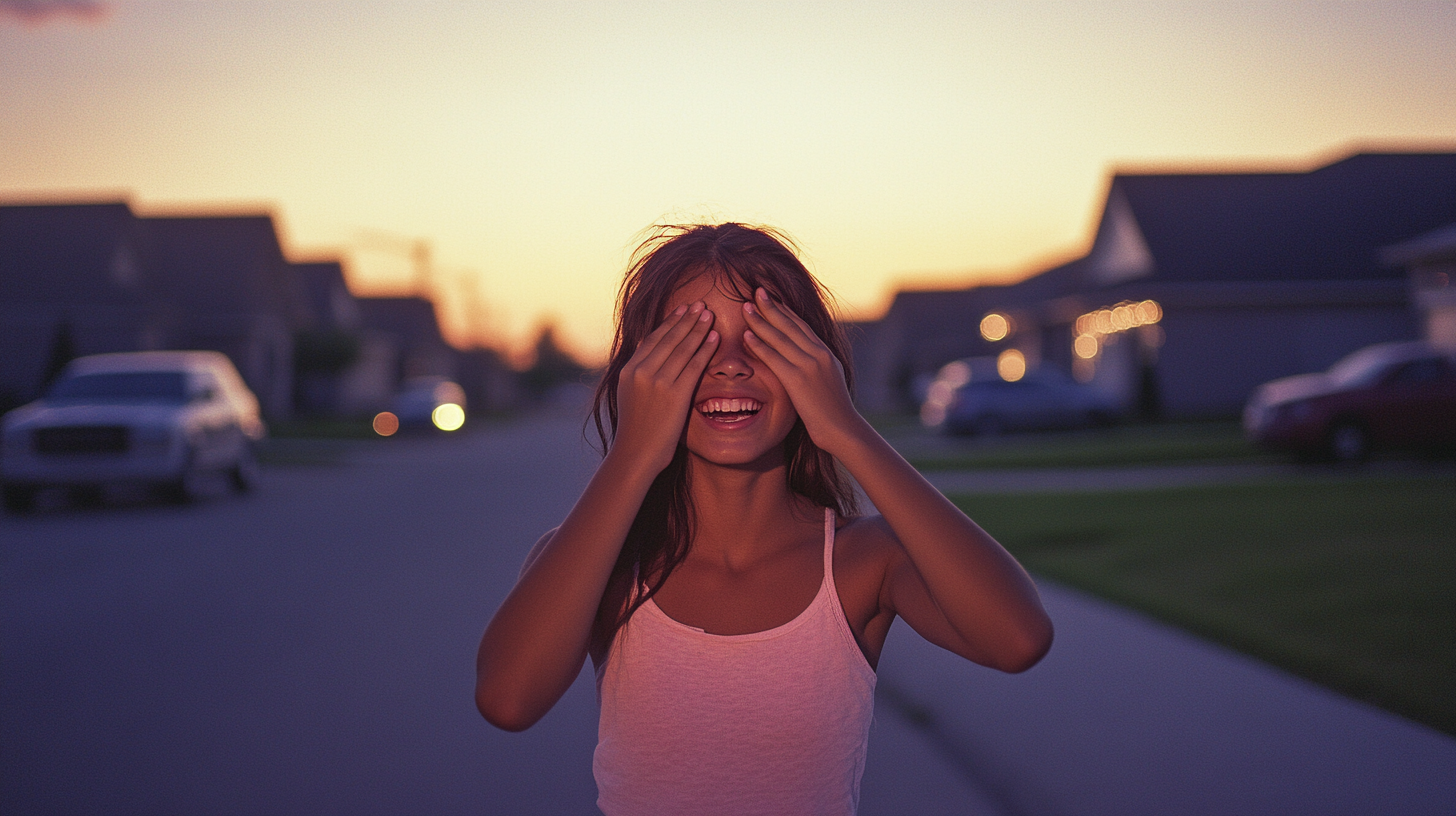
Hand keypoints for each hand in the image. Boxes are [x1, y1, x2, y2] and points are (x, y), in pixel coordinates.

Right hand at [613, 301, 718, 473]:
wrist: (635, 455)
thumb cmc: (636, 431)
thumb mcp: (629, 397)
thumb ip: (639, 377)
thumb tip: (646, 360)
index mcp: (629, 370)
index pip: (653, 339)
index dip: (670, 323)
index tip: (682, 310)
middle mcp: (641, 371)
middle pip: (668, 338)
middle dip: (686, 319)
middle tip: (700, 304)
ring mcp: (657, 382)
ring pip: (682, 348)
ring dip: (698, 328)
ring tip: (709, 314)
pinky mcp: (674, 394)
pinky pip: (694, 365)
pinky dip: (705, 349)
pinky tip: (715, 338)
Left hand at [742, 288, 861, 454]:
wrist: (842, 429)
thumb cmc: (834, 412)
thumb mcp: (830, 381)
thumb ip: (819, 367)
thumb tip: (809, 361)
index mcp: (826, 353)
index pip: (802, 326)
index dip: (785, 310)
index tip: (771, 297)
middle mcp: (819, 354)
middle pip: (790, 325)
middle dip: (771, 307)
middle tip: (756, 291)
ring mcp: (809, 366)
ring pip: (780, 337)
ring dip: (760, 321)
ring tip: (745, 307)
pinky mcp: (798, 380)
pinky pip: (774, 358)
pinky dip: (759, 345)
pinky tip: (746, 336)